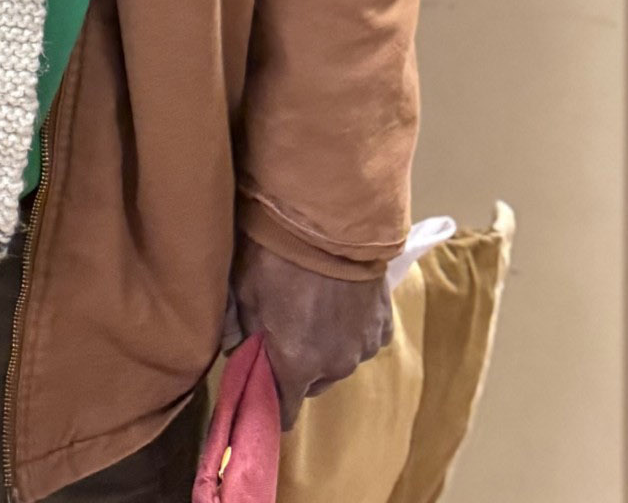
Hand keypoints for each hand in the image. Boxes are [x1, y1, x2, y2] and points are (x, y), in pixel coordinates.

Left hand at [220, 237, 391, 428]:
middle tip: (282, 329)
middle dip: (297, 365)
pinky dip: (351, 327)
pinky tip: (339, 299)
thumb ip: (246, 329)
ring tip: (313, 307)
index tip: (261, 387)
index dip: (270, 401)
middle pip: (313, 383)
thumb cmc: (279, 253)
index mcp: (298, 364)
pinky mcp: (385, 323)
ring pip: (339, 359)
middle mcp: (336, 365)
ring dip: (326, 344)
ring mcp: (364, 345)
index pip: (284, 410)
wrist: (331, 217)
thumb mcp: (246, 289)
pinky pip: (363, 338)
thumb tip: (242, 349)